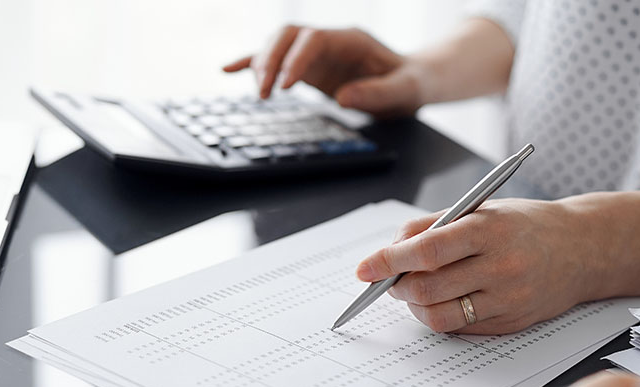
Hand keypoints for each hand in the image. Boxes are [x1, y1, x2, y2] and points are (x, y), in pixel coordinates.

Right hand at [223, 26, 424, 116]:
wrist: (411, 82)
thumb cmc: (410, 84)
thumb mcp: (405, 91)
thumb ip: (378, 93)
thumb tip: (344, 98)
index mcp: (350, 40)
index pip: (313, 40)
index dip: (296, 60)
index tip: (286, 87)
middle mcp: (327, 41)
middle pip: (287, 36)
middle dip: (270, 61)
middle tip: (263, 93)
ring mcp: (314, 53)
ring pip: (277, 45)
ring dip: (261, 65)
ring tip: (257, 95)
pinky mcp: (307, 68)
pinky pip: (275, 60)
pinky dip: (251, 63)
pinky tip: (228, 70)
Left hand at [355, 198, 602, 334]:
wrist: (584, 249)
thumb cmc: (525, 225)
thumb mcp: (481, 209)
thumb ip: (434, 224)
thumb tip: (390, 248)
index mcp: (490, 229)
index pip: (427, 248)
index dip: (388, 260)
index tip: (364, 269)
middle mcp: (500, 266)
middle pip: (427, 287)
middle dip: (396, 286)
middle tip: (390, 280)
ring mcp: (507, 299)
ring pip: (439, 315)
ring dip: (414, 306)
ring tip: (413, 292)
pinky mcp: (510, 323)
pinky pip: (460, 328)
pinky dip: (440, 316)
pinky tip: (442, 301)